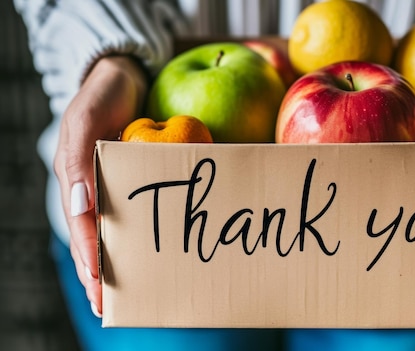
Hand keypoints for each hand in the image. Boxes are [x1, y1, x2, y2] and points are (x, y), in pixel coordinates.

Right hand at [53, 56, 146, 316]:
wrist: (125, 77)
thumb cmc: (101, 97)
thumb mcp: (83, 121)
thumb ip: (78, 160)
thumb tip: (81, 205)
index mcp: (75, 182)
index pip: (82, 230)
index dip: (90, 261)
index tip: (101, 289)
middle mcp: (93, 191)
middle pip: (94, 241)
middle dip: (101, 276)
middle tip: (114, 308)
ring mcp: (114, 188)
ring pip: (114, 234)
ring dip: (119, 265)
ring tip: (131, 295)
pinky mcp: (135, 181)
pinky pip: (135, 214)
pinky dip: (139, 237)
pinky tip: (152, 254)